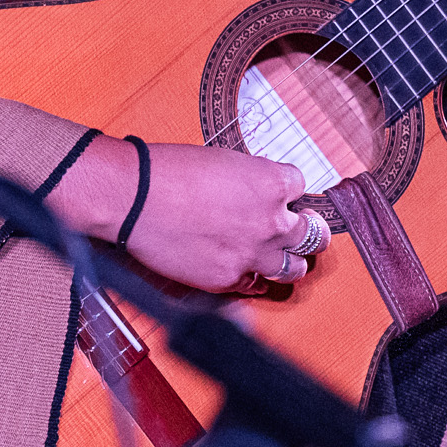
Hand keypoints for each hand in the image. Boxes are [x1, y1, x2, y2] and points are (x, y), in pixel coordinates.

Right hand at [62, 136, 321, 294]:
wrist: (133, 198)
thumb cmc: (168, 170)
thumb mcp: (222, 161)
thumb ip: (250, 180)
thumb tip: (257, 193)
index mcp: (272, 183)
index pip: (301, 187)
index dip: (288, 192)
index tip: (283, 196)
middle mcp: (271, 221)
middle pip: (313, 235)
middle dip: (306, 231)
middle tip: (300, 230)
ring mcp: (252, 254)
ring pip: (294, 269)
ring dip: (290, 262)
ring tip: (283, 258)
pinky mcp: (228, 279)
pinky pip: (255, 286)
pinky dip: (253, 278)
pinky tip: (248, 272)